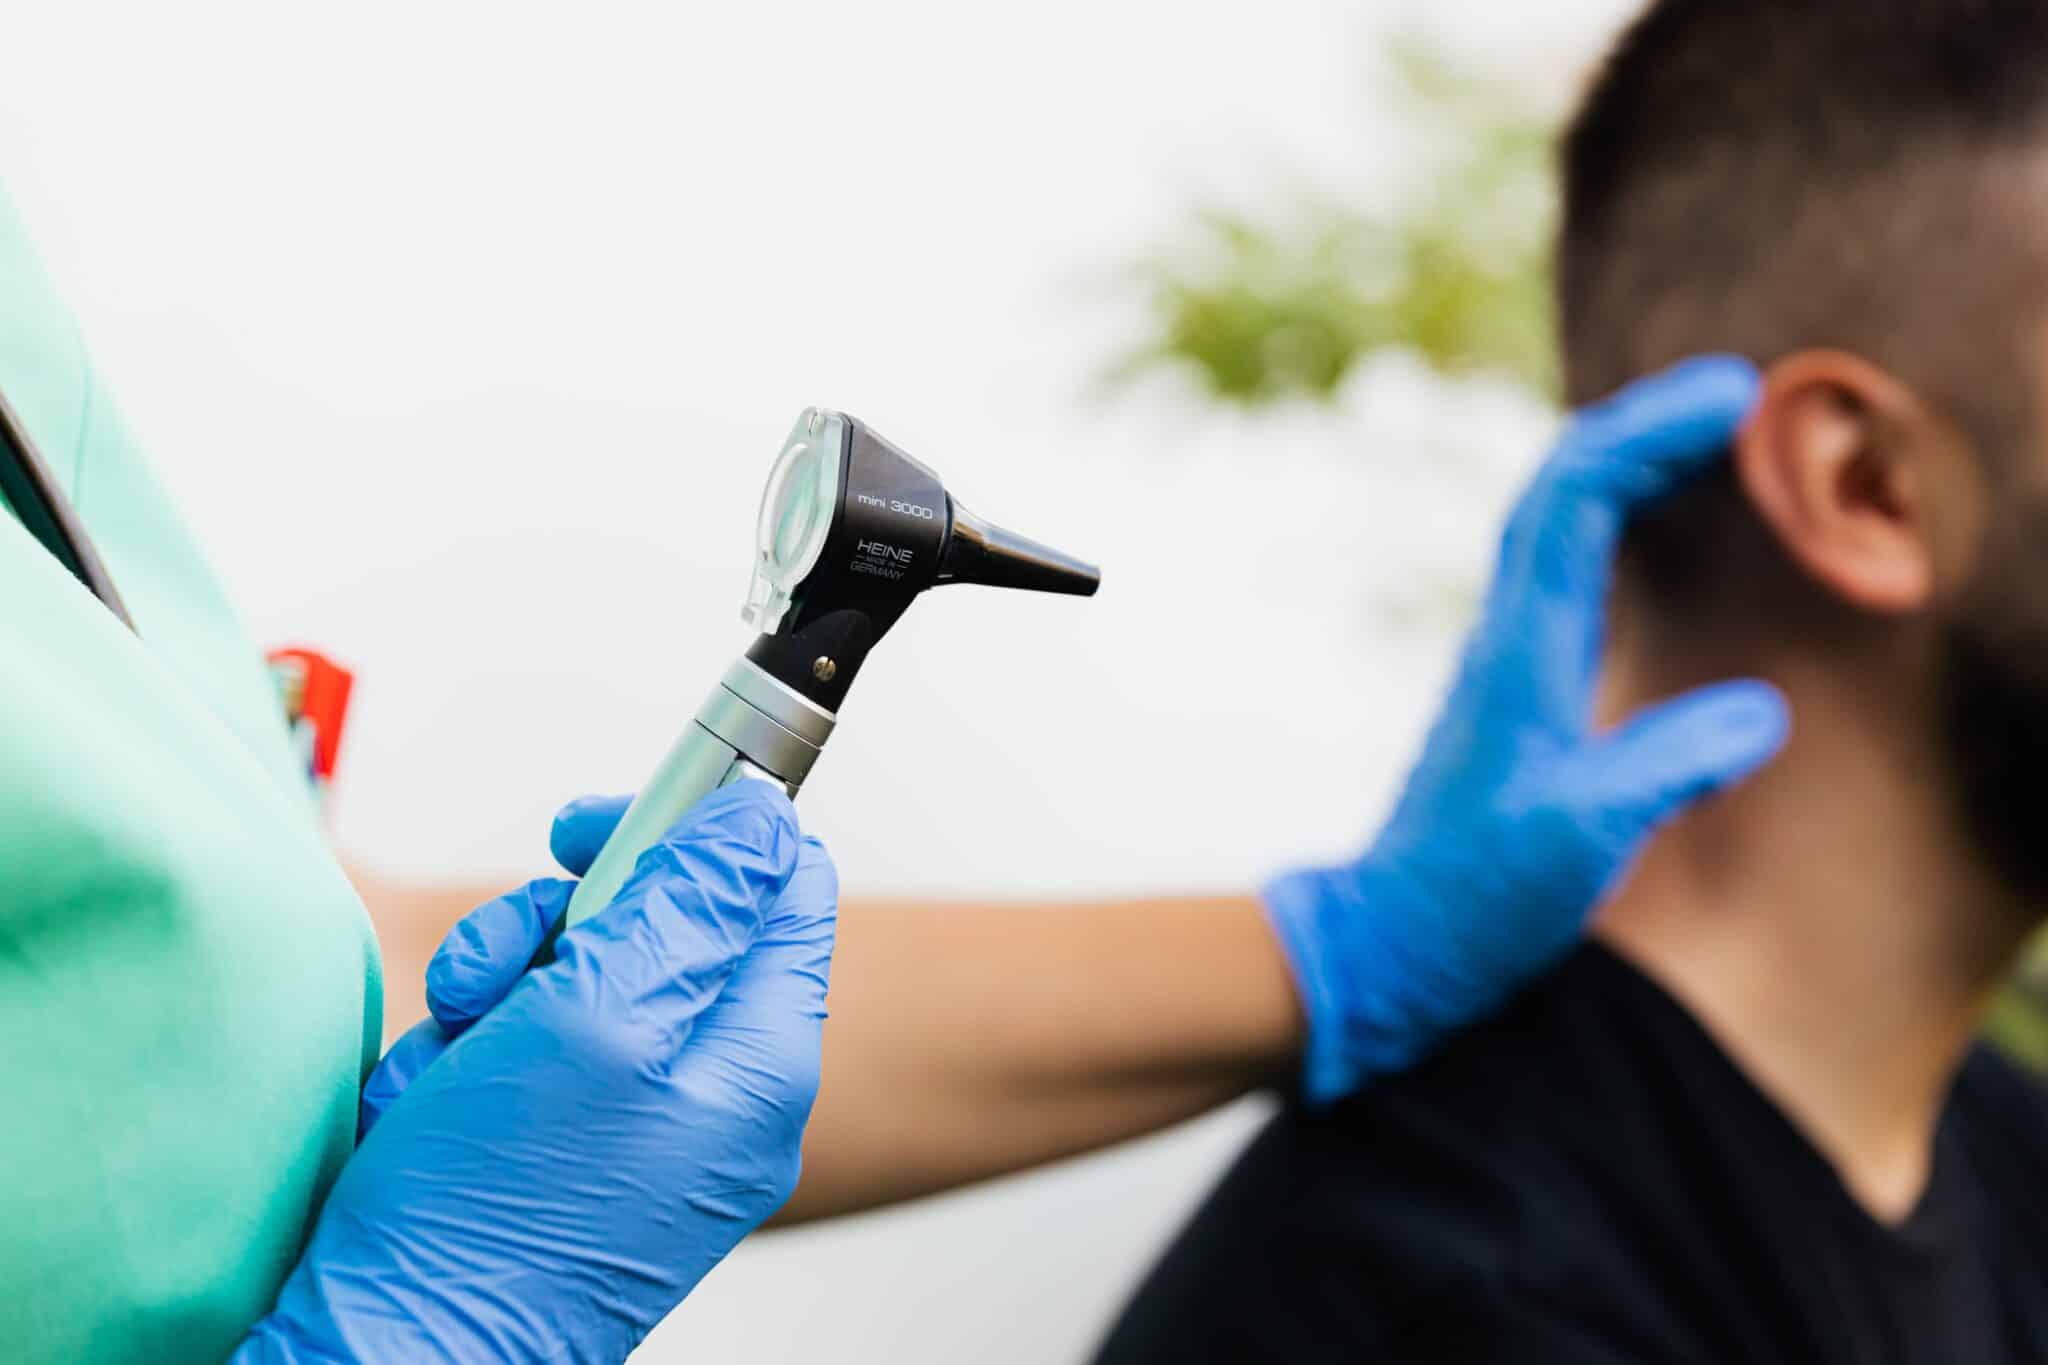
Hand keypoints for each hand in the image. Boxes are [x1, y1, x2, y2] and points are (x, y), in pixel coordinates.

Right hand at [238, 782, 837, 1363]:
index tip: (602, 825)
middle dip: (557, 926)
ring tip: (453, 1055)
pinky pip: (519, 1049)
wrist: (392, 1355)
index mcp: (758, 1060)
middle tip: (506, 959)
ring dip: (492, 994)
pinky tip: (430, 1106)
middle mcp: (713, 1094)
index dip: (695, 832)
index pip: (781, 889)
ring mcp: (638, 1126)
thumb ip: (689, 904)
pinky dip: (461, 1060)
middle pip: (664, 926)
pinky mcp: (563, 1149)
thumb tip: (762, 818)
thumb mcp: (598, 1019)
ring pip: (572, 979)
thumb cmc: (491, 1215)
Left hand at [1264, 356, 1788, 1105]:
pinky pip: (1564, 571)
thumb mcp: (1583, 837)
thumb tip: (1762, 710)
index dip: (1649, 432)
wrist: (1391, 942)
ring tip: (1712, 438)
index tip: (1733, 397)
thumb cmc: (1475, 897)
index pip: (1574, 500)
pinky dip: (1615, 525)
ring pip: (1558, 525)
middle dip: (1644, 426)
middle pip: (1562, 491)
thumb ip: (1668, 769)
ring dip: (1627, 466)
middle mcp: (1507, 637)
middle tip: (1737, 396)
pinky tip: (1655, 535)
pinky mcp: (1518, 692)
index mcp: (1522, 652)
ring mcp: (1508, 660)